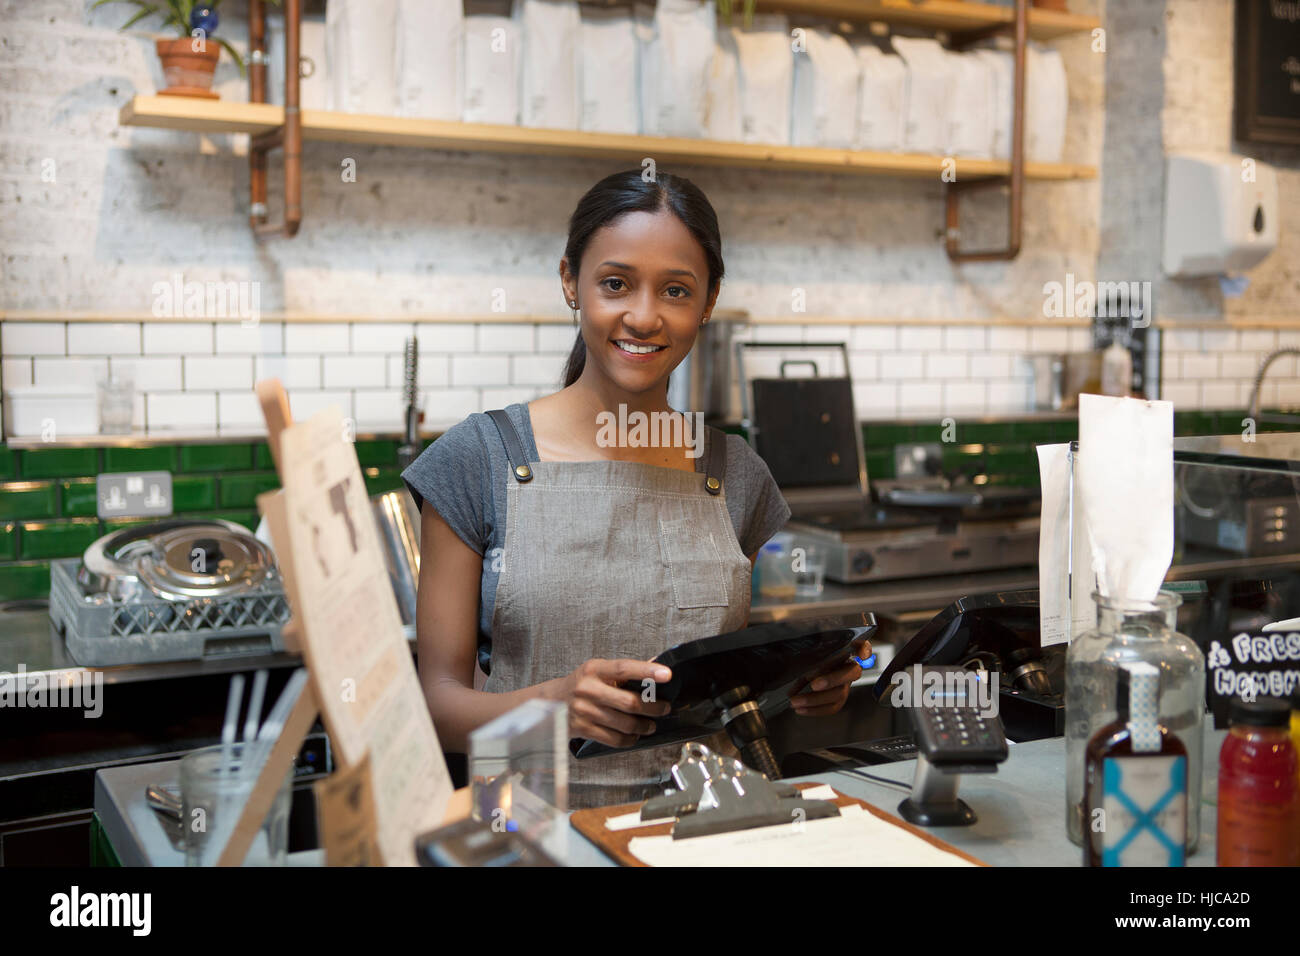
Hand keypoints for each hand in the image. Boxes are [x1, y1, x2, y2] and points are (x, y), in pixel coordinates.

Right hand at [554, 658, 672, 747]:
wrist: (550, 702)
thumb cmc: (580, 684)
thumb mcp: (597, 670)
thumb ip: (623, 671)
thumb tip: (655, 666)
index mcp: (594, 669)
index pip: (624, 668)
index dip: (647, 671)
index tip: (667, 674)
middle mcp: (588, 689)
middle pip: (630, 702)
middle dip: (654, 707)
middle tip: (664, 708)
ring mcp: (585, 711)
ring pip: (625, 724)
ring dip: (644, 726)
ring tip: (651, 724)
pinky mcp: (584, 730)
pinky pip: (615, 739)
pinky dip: (630, 739)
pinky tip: (634, 735)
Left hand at [790, 637, 872, 716]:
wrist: (812, 669)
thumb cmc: (814, 654)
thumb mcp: (811, 648)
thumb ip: (810, 646)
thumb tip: (790, 646)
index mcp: (846, 651)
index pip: (862, 646)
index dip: (864, 650)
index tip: (862, 653)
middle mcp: (849, 668)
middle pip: (849, 674)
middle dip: (831, 680)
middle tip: (814, 684)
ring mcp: (845, 684)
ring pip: (838, 694)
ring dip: (816, 700)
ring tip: (796, 701)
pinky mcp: (839, 698)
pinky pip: (832, 707)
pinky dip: (815, 710)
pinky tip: (800, 709)